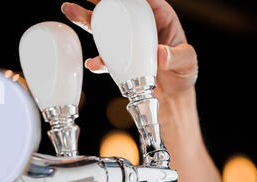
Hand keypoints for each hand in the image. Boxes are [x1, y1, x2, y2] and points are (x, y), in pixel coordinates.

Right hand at [61, 0, 197, 100]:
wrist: (173, 97)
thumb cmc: (183, 75)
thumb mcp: (187, 64)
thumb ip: (177, 58)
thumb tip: (161, 54)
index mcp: (159, 16)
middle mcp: (140, 25)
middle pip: (116, 6)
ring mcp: (128, 42)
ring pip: (105, 26)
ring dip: (86, 19)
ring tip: (69, 10)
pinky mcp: (121, 60)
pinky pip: (106, 57)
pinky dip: (98, 60)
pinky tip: (92, 63)